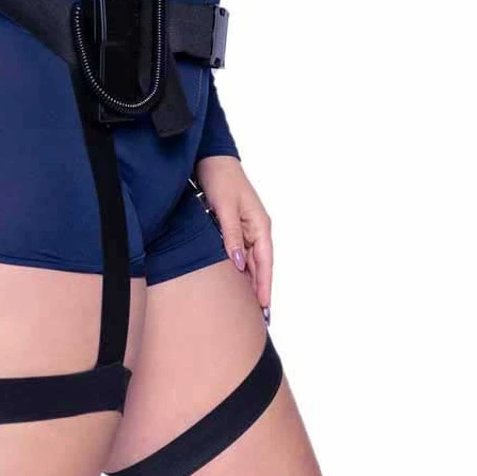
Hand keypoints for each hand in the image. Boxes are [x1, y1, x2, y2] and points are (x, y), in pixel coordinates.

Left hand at [194, 155, 271, 318]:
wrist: (211, 158)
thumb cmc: (221, 178)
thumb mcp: (225, 207)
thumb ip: (231, 236)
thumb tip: (237, 264)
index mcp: (260, 225)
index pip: (265, 262)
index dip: (265, 285)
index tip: (265, 307)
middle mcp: (256, 229)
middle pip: (259, 265)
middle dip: (259, 289)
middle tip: (258, 317)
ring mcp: (246, 228)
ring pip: (249, 261)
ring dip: (249, 281)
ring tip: (248, 306)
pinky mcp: (234, 226)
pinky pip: (239, 252)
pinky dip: (239, 268)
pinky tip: (235, 281)